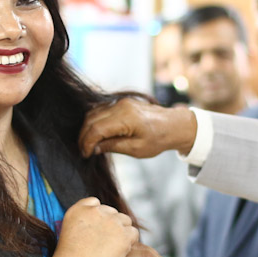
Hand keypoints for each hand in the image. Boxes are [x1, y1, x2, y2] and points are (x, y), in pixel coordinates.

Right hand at [50, 198, 137, 256]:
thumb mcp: (69, 233)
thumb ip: (85, 224)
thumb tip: (102, 227)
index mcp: (78, 210)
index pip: (95, 203)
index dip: (100, 218)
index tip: (98, 231)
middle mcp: (95, 211)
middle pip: (113, 213)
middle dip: (112, 226)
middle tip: (106, 243)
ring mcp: (110, 221)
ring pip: (125, 221)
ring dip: (122, 232)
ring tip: (112, 249)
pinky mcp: (123, 235)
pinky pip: (133, 233)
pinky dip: (129, 243)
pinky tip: (119, 253)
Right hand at [79, 98, 196, 158]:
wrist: (173, 124)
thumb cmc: (158, 139)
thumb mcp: (136, 149)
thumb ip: (113, 146)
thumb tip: (94, 148)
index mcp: (126, 118)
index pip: (97, 129)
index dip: (87, 143)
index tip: (85, 154)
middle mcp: (120, 106)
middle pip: (91, 119)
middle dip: (84, 136)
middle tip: (84, 151)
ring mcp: (120, 102)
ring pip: (93, 113)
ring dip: (88, 128)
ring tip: (88, 144)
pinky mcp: (121, 102)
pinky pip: (101, 110)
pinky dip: (94, 121)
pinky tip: (95, 134)